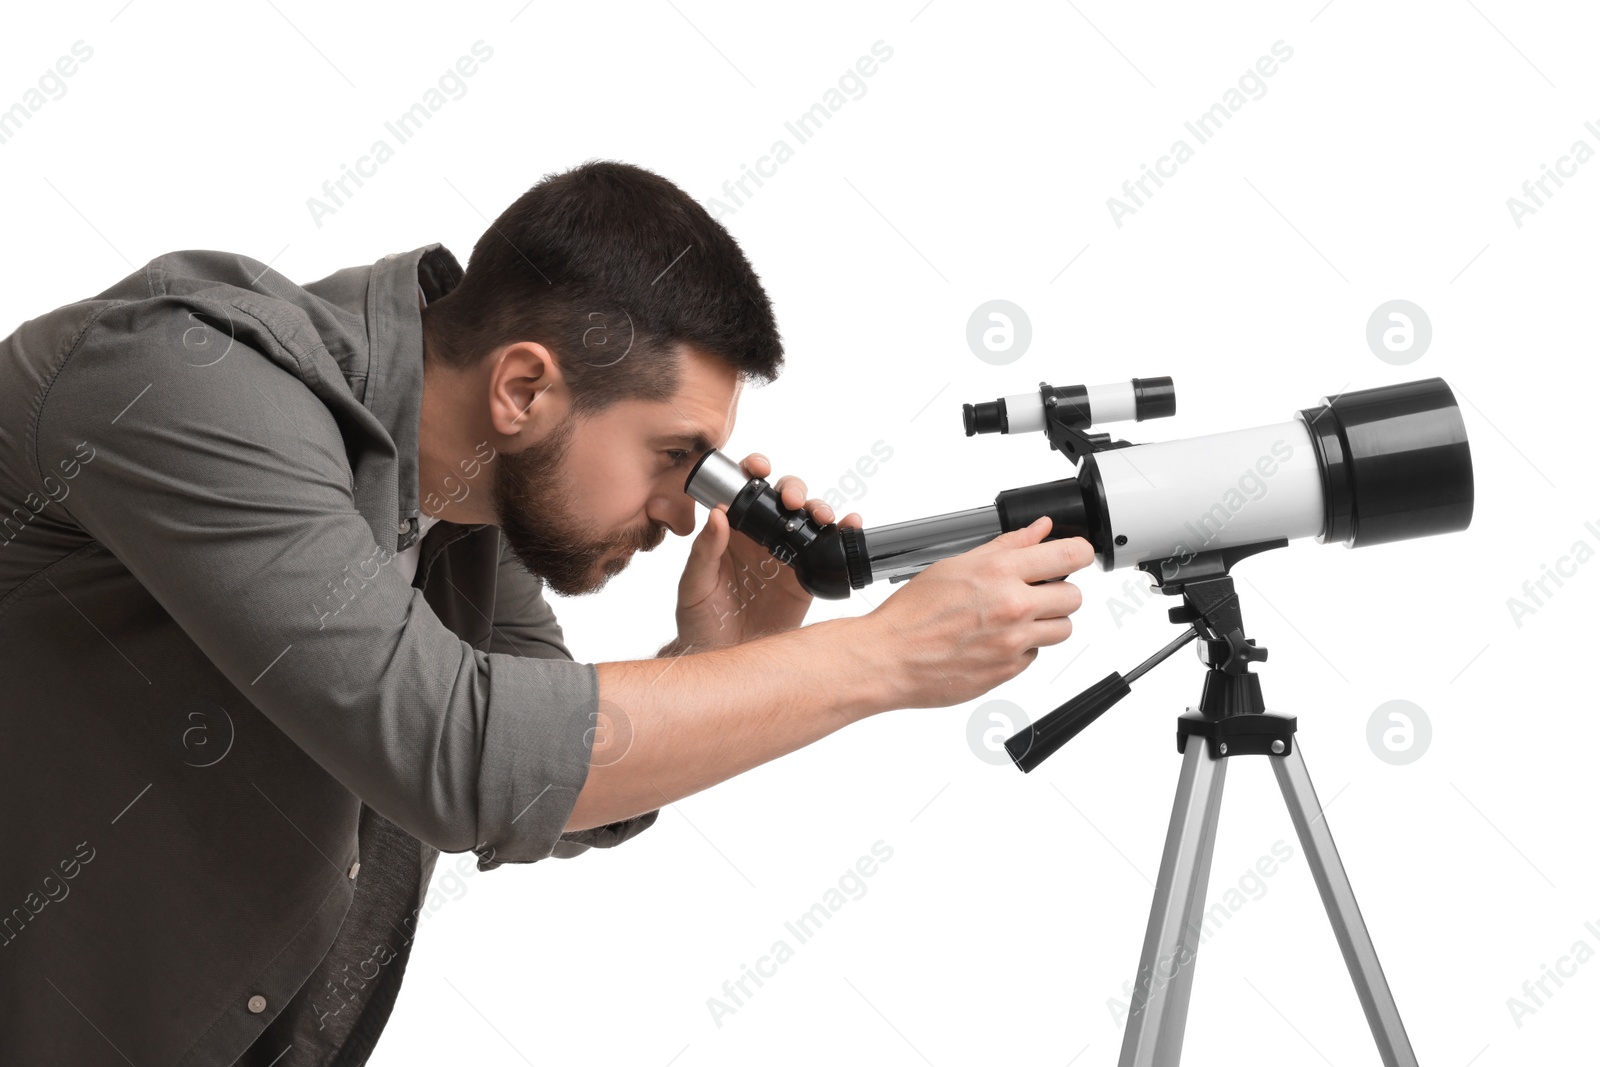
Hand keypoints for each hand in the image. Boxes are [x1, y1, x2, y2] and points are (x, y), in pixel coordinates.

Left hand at [669, 452, 863, 652]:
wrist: (722, 658)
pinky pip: (827, 551)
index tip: (759, 468)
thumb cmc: (700, 621)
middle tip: (792, 501)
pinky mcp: (806, 579)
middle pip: (783, 498)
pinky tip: (849, 525)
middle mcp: (760, 537)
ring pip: (808, 519)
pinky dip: (842, 534)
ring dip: (820, 508)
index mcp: (731, 531)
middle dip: (793, 490)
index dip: (754, 471)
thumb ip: (705, 550)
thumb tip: (718, 515)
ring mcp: (786, 556)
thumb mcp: (694, 584)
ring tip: (823, 516)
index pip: (744, 490)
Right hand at [860, 516, 1093, 708]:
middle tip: (1036, 591)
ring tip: (1015, 618)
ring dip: (1047, 622)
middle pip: (1074, 596)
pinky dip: (1022, 647)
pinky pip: (1035, 655)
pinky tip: (995, 639)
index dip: (1078, 553)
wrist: (890, 658)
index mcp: (1000, 572)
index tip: (1073, 555)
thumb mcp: (955, 565)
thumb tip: (1039, 530)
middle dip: (1059, 591)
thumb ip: (1005, 546)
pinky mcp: (1010, 670)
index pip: (1069, 555)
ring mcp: (1014, 642)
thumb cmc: (912, 613)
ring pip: (1062, 629)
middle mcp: (1013, 607)